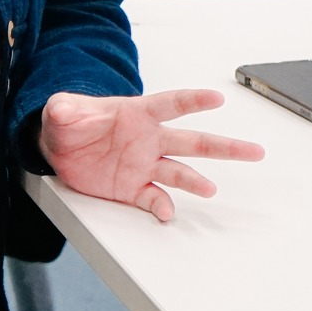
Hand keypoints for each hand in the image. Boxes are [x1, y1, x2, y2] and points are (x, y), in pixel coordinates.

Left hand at [38, 90, 264, 222]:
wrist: (58, 148)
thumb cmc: (68, 122)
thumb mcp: (61, 109)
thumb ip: (65, 109)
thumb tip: (61, 109)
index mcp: (138, 114)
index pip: (172, 104)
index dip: (194, 100)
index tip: (217, 98)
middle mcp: (149, 140)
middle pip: (194, 141)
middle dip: (225, 146)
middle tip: (254, 150)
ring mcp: (144, 165)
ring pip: (180, 172)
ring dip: (196, 181)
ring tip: (210, 189)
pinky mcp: (133, 188)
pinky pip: (153, 198)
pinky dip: (162, 206)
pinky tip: (169, 212)